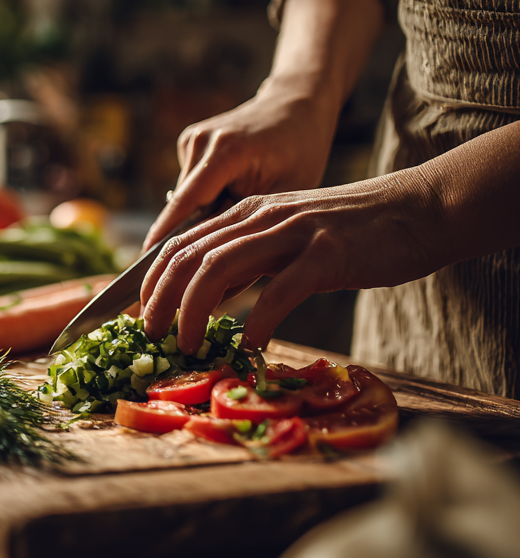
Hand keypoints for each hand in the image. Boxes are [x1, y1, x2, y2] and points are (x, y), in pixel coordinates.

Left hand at [140, 172, 443, 352]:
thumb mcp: (286, 238)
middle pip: (188, 258)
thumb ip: (247, 261)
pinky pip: (279, 291)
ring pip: (218, 270)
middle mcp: (260, 217)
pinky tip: (252, 346)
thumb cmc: (353, 233)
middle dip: (159, 300)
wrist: (419, 211)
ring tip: (187, 345)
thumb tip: (208, 297)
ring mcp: (292, 233)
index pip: (178, 245)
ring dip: (193, 312)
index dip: (149, 282)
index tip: (137, 317)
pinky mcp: (327, 254)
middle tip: (150, 338)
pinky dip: (258, 322)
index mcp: (245, 212)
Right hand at [142, 77, 339, 248]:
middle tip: (207, 263)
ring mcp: (192, 138)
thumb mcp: (285, 194)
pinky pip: (190, 184)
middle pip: (183, 203)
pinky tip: (230, 192)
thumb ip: (246, 223)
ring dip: (201, 214)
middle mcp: (202, 141)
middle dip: (190, 233)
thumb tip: (212, 258)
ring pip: (185, 196)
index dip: (166, 235)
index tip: (149, 263)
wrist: (295, 106)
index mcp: (227, 151)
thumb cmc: (299, 152)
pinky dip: (204, 197)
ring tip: (234, 217)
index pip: (187, 203)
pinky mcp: (189, 141)